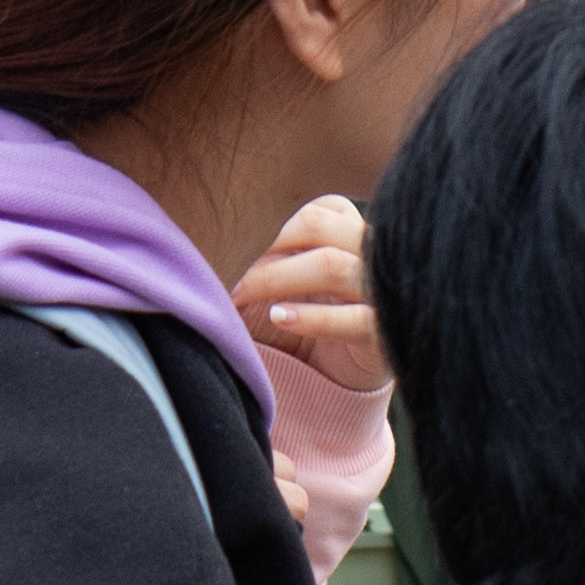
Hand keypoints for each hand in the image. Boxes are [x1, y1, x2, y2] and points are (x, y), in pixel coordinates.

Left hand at [236, 196, 380, 400]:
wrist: (337, 377)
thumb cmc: (301, 318)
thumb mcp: (274, 282)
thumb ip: (253, 256)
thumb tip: (199, 236)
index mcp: (345, 227)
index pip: (304, 207)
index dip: (260, 223)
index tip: (220, 242)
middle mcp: (370, 251)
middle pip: (317, 225)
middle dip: (261, 246)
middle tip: (220, 269)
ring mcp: (382, 290)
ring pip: (333, 266)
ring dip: (276, 279)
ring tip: (238, 296)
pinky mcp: (386, 332)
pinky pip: (356, 319)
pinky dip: (313, 317)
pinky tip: (279, 318)